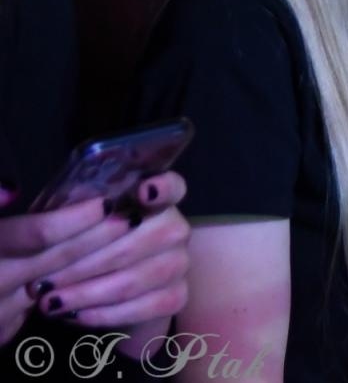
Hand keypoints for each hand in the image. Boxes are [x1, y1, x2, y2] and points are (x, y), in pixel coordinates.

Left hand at [0, 173, 188, 342]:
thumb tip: (10, 190)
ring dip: (91, 291)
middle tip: (46, 279)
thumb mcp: (68, 224)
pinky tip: (76, 315)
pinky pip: (146, 307)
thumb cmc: (82, 247)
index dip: (163, 187)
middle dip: (90, 260)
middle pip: (144, 237)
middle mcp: (173, 225)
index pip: (172, 185)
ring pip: (140, 277)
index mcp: (151, 198)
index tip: (143, 193)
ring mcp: (179, 261)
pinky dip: (107, 313)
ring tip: (50, 301)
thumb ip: (60, 208)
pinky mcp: (177, 295)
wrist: (108, 291)